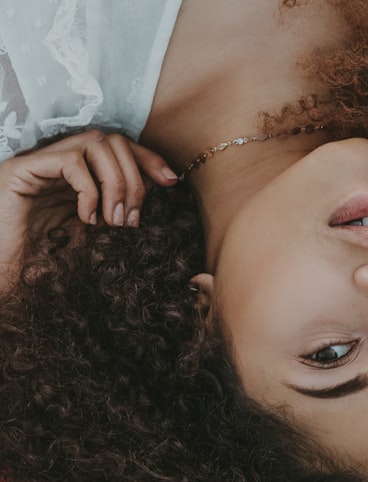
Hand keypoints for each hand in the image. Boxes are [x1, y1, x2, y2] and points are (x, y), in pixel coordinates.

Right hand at [0, 131, 176, 290]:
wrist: (5, 276)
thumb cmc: (48, 261)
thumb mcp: (98, 233)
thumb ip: (123, 210)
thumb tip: (168, 190)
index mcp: (78, 173)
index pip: (120, 146)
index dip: (149, 158)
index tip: (172, 182)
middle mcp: (59, 161)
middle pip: (113, 140)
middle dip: (135, 178)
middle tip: (132, 220)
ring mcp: (40, 163)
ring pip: (95, 143)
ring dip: (116, 183)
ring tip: (113, 221)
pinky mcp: (21, 170)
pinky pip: (70, 161)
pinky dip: (90, 190)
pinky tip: (86, 219)